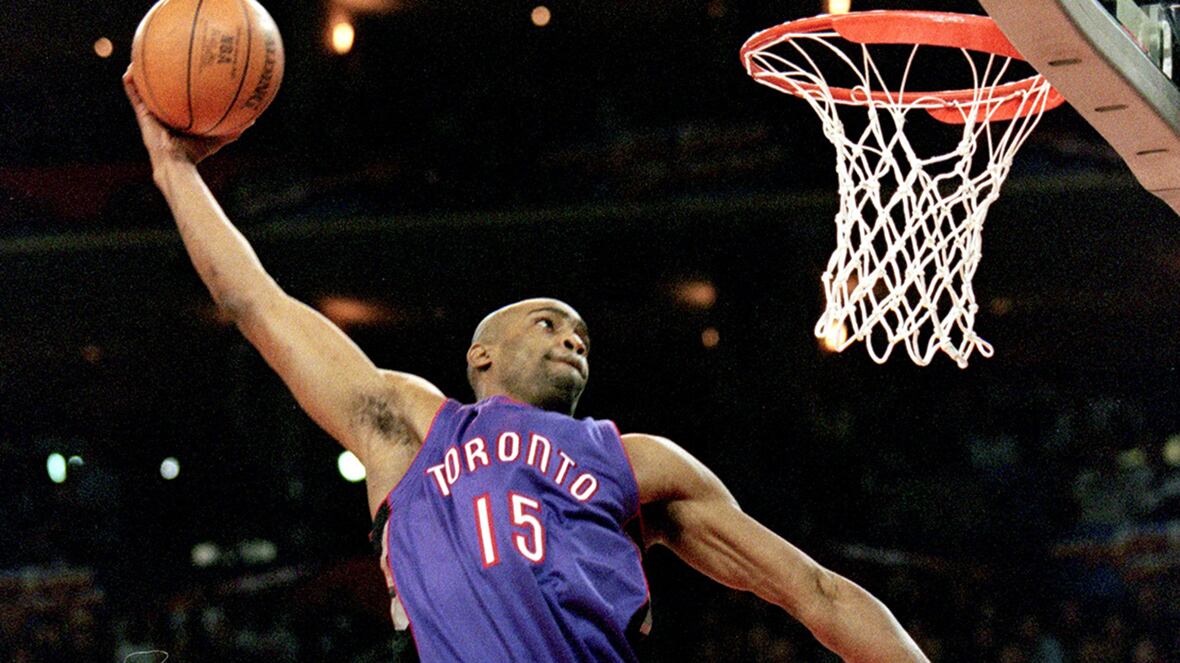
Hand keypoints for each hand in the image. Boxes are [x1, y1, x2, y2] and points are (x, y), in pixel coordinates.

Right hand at [123, 66, 249, 169]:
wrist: (176, 163)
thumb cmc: (196, 154)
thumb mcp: (218, 137)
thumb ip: (234, 128)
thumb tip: (254, 119)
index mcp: (177, 117)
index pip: (176, 99)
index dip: (177, 86)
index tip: (180, 71)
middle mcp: (162, 114)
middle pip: (159, 91)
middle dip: (158, 76)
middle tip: (161, 59)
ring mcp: (150, 114)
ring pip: (142, 89)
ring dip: (139, 73)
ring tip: (138, 56)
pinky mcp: (141, 114)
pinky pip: (133, 94)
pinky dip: (130, 81)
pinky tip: (130, 68)